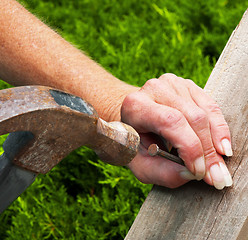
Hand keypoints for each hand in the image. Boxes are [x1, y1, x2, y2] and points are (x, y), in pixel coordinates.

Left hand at [121, 73, 232, 188]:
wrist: (134, 120)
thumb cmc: (136, 142)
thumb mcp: (140, 164)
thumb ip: (161, 172)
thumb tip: (190, 173)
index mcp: (136, 106)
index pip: (170, 121)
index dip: (190, 147)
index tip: (198, 171)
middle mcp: (154, 89)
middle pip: (193, 118)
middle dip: (208, 151)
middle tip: (216, 177)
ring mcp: (172, 84)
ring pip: (205, 113)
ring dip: (215, 144)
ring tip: (218, 167)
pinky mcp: (187, 86)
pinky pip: (211, 107)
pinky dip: (219, 130)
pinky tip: (222, 147)